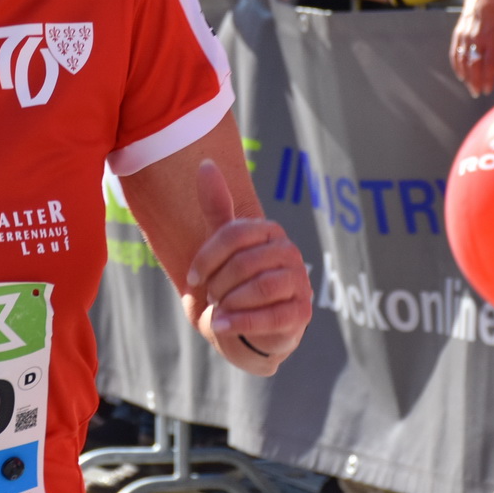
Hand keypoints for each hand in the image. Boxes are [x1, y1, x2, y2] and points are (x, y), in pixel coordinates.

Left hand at [184, 159, 309, 374]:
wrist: (246, 329)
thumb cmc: (232, 283)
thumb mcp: (221, 246)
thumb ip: (215, 206)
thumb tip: (206, 163)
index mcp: (270, 231)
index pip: (234, 234)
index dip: (207, 257)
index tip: (192, 278)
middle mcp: (290, 252)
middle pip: (244, 262)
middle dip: (218, 284)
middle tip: (211, 297)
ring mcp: (300, 282)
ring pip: (261, 287)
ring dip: (230, 302)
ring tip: (218, 311)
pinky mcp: (302, 313)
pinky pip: (272, 316)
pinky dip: (241, 322)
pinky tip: (221, 326)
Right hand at [451, 0, 493, 96]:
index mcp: (491, 39)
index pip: (488, 63)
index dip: (487, 78)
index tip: (488, 90)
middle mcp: (477, 39)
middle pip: (474, 65)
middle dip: (475, 81)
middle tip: (477, 92)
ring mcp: (465, 37)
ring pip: (463, 61)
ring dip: (466, 77)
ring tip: (470, 87)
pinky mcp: (457, 34)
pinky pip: (455, 53)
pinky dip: (457, 66)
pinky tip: (461, 75)